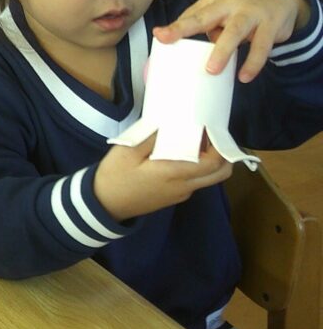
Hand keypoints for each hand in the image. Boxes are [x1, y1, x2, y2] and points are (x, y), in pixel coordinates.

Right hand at [94, 132, 232, 221]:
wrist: (105, 204)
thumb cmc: (115, 176)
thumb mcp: (128, 151)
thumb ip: (152, 137)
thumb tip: (170, 124)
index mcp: (175, 174)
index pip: (213, 163)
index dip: (220, 145)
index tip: (212, 128)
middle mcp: (184, 186)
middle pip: (219, 173)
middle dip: (223, 154)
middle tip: (211, 135)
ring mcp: (181, 193)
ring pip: (208, 177)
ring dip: (209, 160)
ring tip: (193, 140)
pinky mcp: (174, 196)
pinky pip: (194, 180)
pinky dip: (196, 167)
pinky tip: (179, 153)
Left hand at [152, 0, 309, 82]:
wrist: (284, 0)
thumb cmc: (242, 11)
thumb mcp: (222, 13)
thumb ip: (204, 28)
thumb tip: (181, 54)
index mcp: (213, 1)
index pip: (190, 15)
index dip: (175, 26)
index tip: (158, 35)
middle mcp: (229, 4)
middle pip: (204, 17)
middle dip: (184, 28)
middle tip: (167, 40)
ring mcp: (251, 13)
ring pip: (234, 31)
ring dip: (222, 51)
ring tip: (212, 70)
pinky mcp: (270, 25)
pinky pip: (261, 46)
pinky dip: (253, 62)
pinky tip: (245, 76)